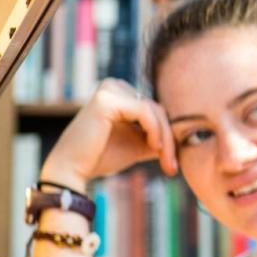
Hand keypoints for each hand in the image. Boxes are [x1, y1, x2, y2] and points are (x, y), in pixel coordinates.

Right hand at [42, 78, 176, 189]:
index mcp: (120, 92)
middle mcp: (114, 85)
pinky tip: (155, 147)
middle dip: (169, 139)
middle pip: (158, 109)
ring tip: (166, 162)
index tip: (173, 163)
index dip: (169, 135)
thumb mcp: (138, 144)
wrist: (72, 171)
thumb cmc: (102, 157)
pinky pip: (145, 112)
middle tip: (172, 167)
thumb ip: (158, 136)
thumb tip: (185, 137)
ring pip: (155, 111)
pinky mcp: (107, 99)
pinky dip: (155, 130)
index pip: (156, 110)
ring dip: (165, 139)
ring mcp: (109, 89)